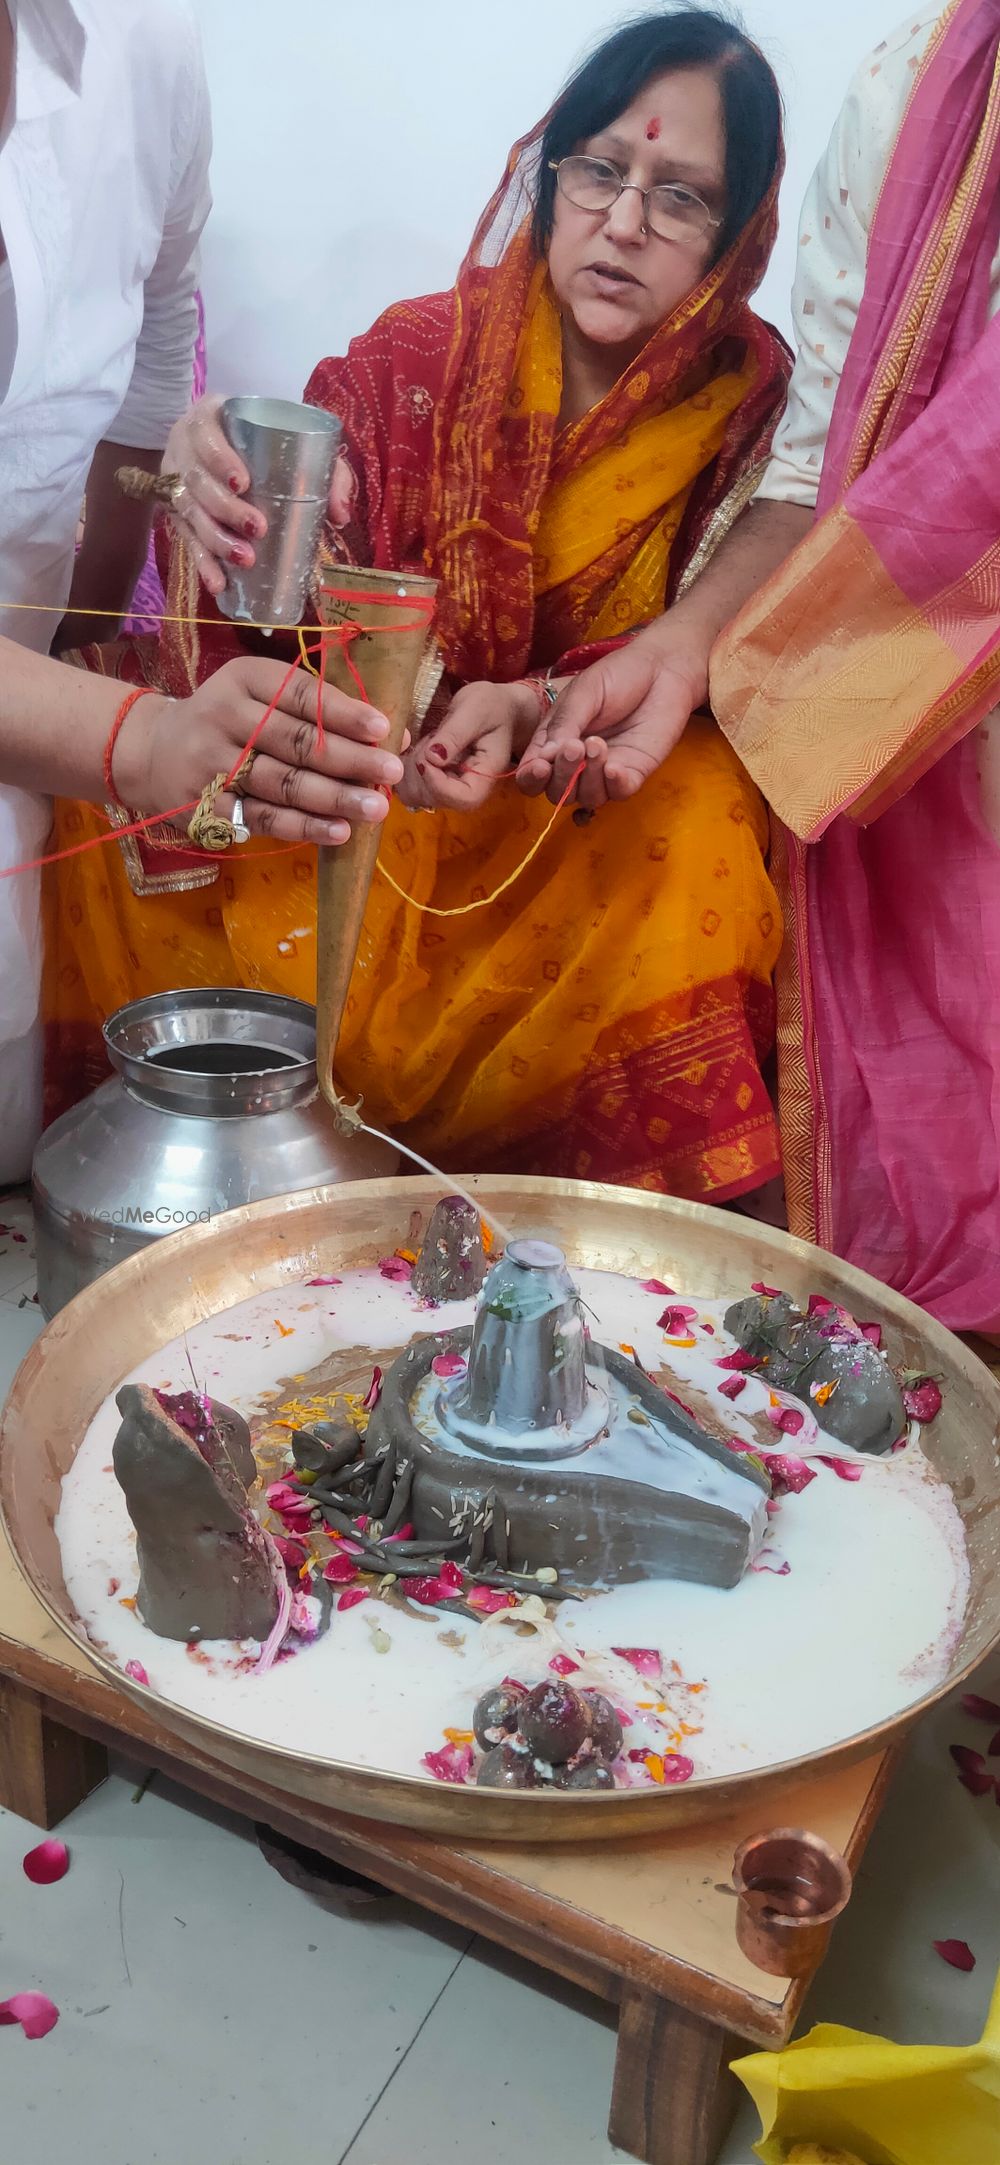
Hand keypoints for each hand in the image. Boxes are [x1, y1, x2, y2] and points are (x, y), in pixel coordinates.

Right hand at [114, 656, 404, 846]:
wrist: (153, 751)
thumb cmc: (229, 719)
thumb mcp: (258, 693)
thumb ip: (314, 707)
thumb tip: (388, 732)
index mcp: (244, 678)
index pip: (298, 694)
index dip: (341, 712)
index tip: (382, 728)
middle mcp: (223, 716)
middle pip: (295, 742)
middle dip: (349, 759)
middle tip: (391, 773)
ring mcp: (211, 764)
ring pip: (281, 784)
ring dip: (333, 798)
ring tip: (375, 808)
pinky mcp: (205, 807)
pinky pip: (262, 818)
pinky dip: (303, 827)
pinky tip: (338, 831)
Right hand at [162, 395, 355, 597]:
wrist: (231, 441)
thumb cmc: (269, 440)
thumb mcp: (299, 441)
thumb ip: (326, 471)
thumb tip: (339, 515)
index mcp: (209, 417)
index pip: (205, 435)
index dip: (219, 459)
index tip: (243, 483)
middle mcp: (185, 448)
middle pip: (196, 480)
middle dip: (225, 508)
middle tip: (257, 528)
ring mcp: (176, 481)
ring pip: (189, 512)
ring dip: (216, 539)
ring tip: (245, 559)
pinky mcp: (177, 512)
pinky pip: (186, 540)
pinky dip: (202, 563)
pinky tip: (217, 583)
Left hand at [398, 680, 538, 810]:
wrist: (495, 708)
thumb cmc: (492, 706)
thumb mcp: (476, 710)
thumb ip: (455, 734)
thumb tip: (432, 758)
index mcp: (485, 775)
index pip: (463, 799)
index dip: (438, 784)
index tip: (427, 754)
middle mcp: (466, 789)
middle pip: (434, 799)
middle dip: (420, 770)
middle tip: (430, 739)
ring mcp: (448, 788)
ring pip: (415, 795)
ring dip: (410, 767)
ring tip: (427, 742)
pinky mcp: (432, 782)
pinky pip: (408, 786)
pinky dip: (404, 766)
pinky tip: (417, 747)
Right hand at [516, 623, 707, 809]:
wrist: (663, 669)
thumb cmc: (618, 675)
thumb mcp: (584, 693)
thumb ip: (565, 723)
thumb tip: (545, 756)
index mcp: (555, 741)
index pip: (533, 773)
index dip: (531, 777)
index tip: (541, 765)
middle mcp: (577, 762)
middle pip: (557, 792)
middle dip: (562, 776)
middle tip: (574, 747)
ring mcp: (605, 770)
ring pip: (587, 797)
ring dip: (588, 777)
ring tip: (598, 744)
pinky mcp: (634, 773)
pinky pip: (618, 794)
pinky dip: (613, 785)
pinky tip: (615, 767)